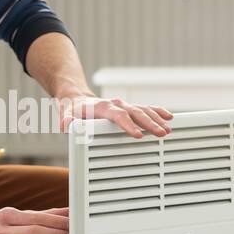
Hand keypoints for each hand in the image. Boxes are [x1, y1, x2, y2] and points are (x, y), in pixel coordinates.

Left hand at [57, 94, 172, 138]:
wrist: (77, 99)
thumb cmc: (73, 110)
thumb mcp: (65, 114)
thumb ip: (65, 120)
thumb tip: (66, 125)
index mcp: (103, 107)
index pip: (118, 115)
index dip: (128, 124)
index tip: (138, 134)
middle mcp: (116, 104)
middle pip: (136, 113)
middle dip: (149, 123)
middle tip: (161, 133)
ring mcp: (124, 105)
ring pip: (143, 110)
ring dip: (156, 119)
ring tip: (168, 129)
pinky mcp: (128, 108)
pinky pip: (146, 108)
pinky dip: (157, 111)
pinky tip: (169, 117)